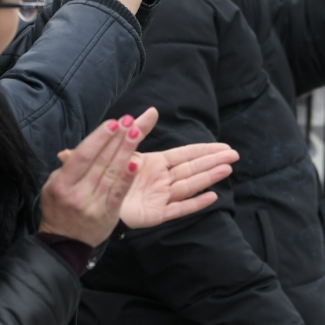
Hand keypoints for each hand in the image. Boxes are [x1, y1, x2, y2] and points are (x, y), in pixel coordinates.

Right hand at [37, 111, 147, 244]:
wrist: (64, 243)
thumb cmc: (58, 209)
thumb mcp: (52, 186)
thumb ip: (67, 167)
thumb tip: (77, 148)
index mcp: (61, 184)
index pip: (83, 155)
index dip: (99, 138)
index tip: (112, 123)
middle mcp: (77, 193)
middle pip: (100, 161)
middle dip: (116, 139)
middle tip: (128, 121)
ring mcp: (93, 204)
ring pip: (111, 173)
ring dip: (125, 150)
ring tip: (135, 132)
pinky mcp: (108, 214)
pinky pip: (119, 192)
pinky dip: (127, 176)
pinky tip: (135, 162)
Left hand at [55, 134, 239, 228]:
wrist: (90, 205)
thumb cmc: (104, 178)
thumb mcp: (117, 152)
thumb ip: (131, 133)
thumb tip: (151, 110)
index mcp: (155, 164)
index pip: (185, 155)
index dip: (204, 150)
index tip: (222, 145)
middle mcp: (162, 179)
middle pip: (193, 168)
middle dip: (213, 161)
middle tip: (234, 155)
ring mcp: (161, 197)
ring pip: (190, 185)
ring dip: (209, 177)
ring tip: (228, 169)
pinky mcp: (157, 214)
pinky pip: (179, 209)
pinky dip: (195, 203)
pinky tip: (212, 197)